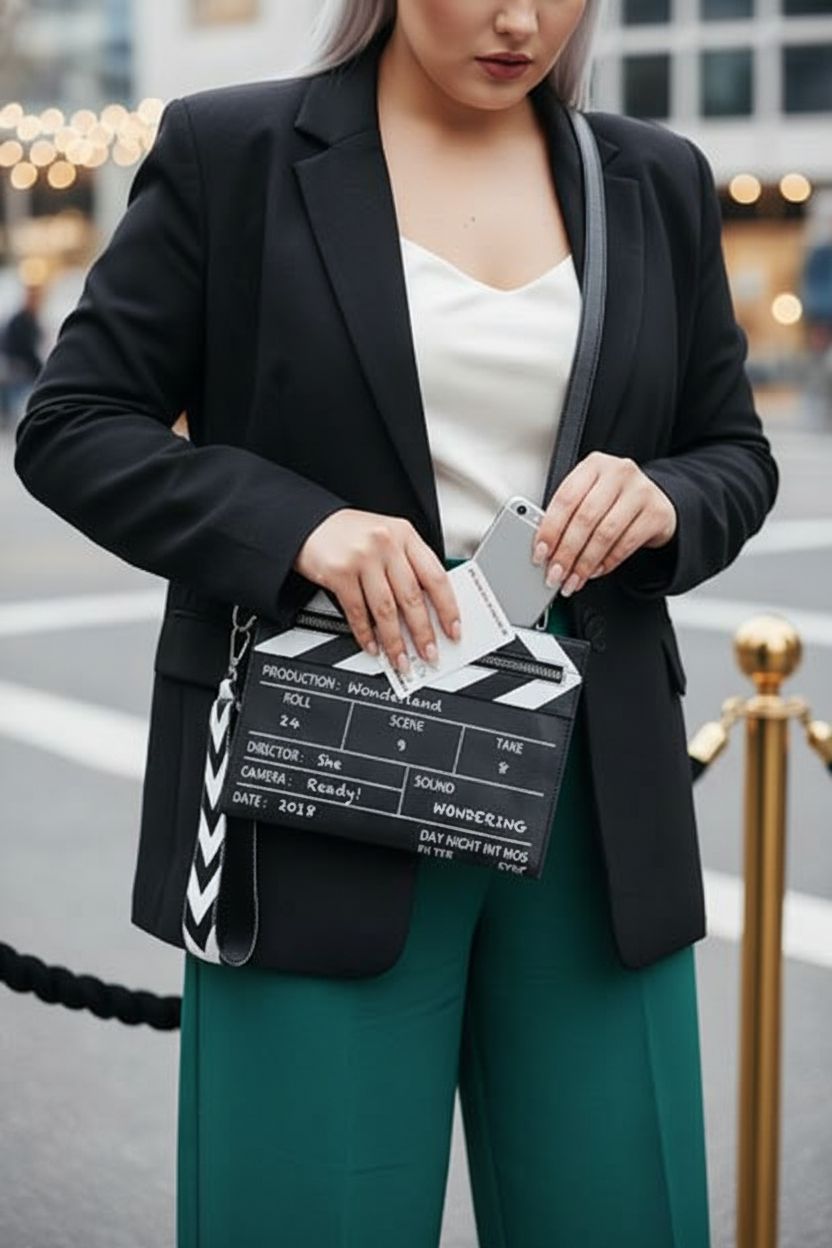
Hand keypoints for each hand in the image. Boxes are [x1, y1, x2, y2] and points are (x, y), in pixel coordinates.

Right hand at [293, 509, 461, 674]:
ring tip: (400, 658)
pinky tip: (372, 646)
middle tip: (429, 654)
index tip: (453, 630)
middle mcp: (386, 544)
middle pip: (412, 597)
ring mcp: (362, 557)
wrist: (308, 521)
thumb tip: (428, 609)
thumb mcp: (388, 538)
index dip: (448, 608)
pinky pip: (357, 612)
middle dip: (423, 632)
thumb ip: (409, 566)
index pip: (436, 576)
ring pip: (386, 609)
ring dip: (395, 641)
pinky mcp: (339, 572)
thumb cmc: (351, 533)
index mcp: (405, 535)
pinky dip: (366, 634)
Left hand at [531, 452, 677, 596]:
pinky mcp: (657, 513)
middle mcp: (618, 472)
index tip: (540, 554)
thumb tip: (546, 550)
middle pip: (585, 518)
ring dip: (584, 563)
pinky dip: (606, 563)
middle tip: (555, 573)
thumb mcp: (589, 496)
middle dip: (566, 552)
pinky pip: (625, 544)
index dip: (550, 530)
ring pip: (605, 534)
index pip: (565, 498)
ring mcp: (641, 491)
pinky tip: (594, 571)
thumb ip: (568, 516)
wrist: (654, 502)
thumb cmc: (613, 501)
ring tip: (573, 579)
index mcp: (594, 464)